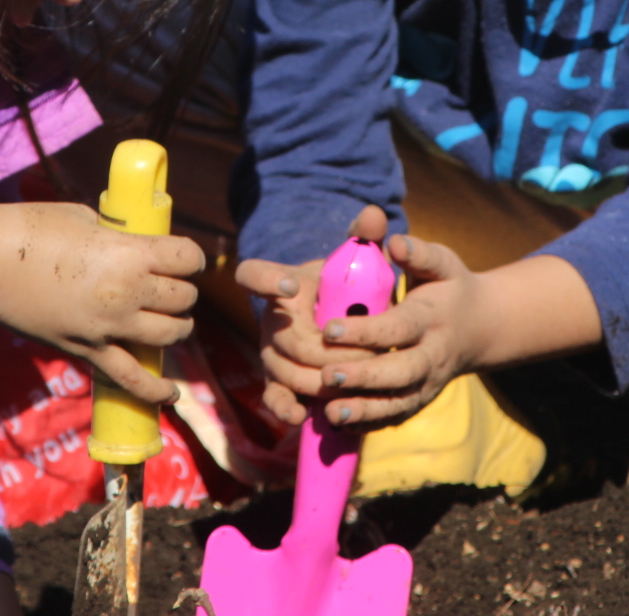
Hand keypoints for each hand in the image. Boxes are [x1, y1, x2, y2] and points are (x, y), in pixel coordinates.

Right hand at [0, 200, 205, 404]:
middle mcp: (128, 292)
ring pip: (169, 335)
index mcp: (131, 253)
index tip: (184, 259)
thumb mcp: (85, 218)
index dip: (191, 258)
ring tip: (171, 322)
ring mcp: (109, 326)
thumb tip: (130, 239)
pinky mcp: (88, 350)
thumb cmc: (32, 229)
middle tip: (171, 287)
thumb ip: (115, 233)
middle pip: (183, 299)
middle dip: (182, 292)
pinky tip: (172, 395)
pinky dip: (155, 391)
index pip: (188, 259)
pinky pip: (131, 379)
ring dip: (177, 328)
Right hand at [235, 206, 390, 425]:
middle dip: (326, 347)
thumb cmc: (347, 288)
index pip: (253, 274)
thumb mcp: (358, 262)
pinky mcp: (278, 384)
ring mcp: (272, 353)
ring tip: (356, 377)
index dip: (265, 281)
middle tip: (365, 352)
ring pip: (288, 370)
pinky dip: (287, 408)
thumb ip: (365, 237)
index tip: (291, 286)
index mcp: (283, 283)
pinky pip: (275, 398)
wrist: (343, 324)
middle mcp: (270, 319)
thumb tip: (375, 214)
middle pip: (286, 336)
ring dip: (322, 377)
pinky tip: (303, 415)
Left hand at [237, 205, 605, 430]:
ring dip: (365, 410)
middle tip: (326, 376)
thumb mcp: (441, 263)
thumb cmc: (449, 287)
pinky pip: (395, 417)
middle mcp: (432, 357)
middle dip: (364, 376)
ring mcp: (427, 384)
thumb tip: (395, 243)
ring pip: (398, 403)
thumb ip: (419, 252)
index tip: (329, 328)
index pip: (398, 328)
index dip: (365, 330)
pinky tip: (338, 424)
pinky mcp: (419, 401)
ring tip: (331, 412)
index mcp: (432, 319)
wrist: (481, 327)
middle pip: (400, 373)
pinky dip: (368, 424)